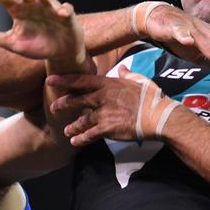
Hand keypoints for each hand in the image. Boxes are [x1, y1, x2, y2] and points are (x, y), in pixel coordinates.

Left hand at [47, 66, 177, 145]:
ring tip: (67, 131)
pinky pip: (90, 134)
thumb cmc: (151, 97)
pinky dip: (81, 138)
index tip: (50, 80)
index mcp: (108, 84)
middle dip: (63, 104)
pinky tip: (75, 142)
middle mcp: (103, 97)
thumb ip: (127, 74)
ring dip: (73, 126)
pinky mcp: (108, 128)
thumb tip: (123, 68)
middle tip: (53, 107)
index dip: (64, 80)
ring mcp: (104, 112)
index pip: (81, 79)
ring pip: (82, 119)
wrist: (159, 116)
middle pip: (77, 99)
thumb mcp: (139, 81)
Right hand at [141, 3, 209, 75]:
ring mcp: (189, 28)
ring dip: (209, 48)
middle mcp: (204, 31)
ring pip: (201, 38)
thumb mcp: (200, 54)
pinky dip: (183, 35)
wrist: (159, 20)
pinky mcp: (173, 26)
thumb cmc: (182, 37)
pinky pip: (179, 31)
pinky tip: (187, 41)